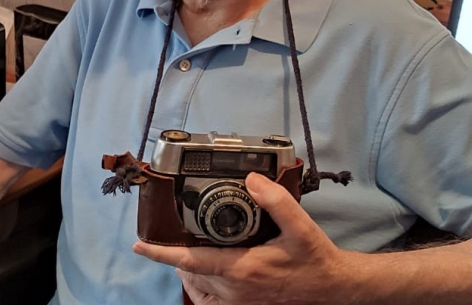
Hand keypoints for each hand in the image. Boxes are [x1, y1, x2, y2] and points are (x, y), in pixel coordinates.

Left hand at [133, 173, 346, 304]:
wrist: (333, 288)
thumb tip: (251, 179)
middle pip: (191, 273)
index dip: (161, 253)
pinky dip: (200, 292)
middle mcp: (236, 291)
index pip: (191, 260)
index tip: (139, 246)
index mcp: (243, 269)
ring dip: (188, 273)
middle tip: (179, 235)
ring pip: (198, 291)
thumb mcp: (300, 225)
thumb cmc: (315, 259)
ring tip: (188, 254)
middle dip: (179, 255)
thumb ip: (276, 200)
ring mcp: (240, 304)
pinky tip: (203, 278)